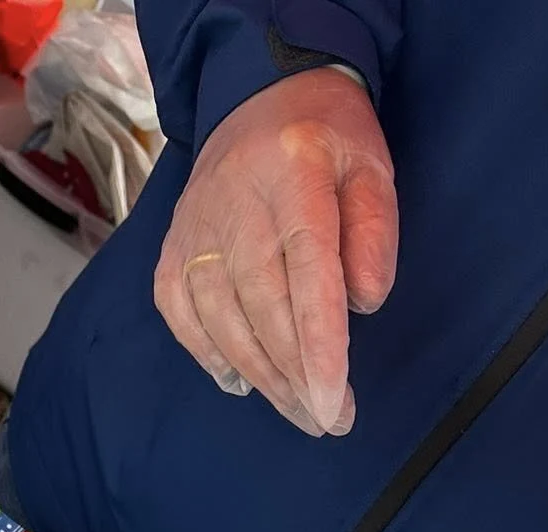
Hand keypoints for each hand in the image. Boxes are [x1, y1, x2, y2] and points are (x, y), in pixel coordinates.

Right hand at [153, 67, 397, 435]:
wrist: (257, 94)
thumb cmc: (325, 140)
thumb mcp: (370, 166)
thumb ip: (375, 230)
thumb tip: (364, 304)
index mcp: (293, 178)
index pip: (306, 275)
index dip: (317, 347)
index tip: (331, 403)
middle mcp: (235, 206)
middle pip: (263, 310)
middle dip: (297, 377)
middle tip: (328, 420)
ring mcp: (195, 230)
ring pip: (223, 323)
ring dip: (262, 378)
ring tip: (297, 410)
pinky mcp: (172, 249)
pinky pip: (182, 316)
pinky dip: (209, 356)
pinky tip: (241, 383)